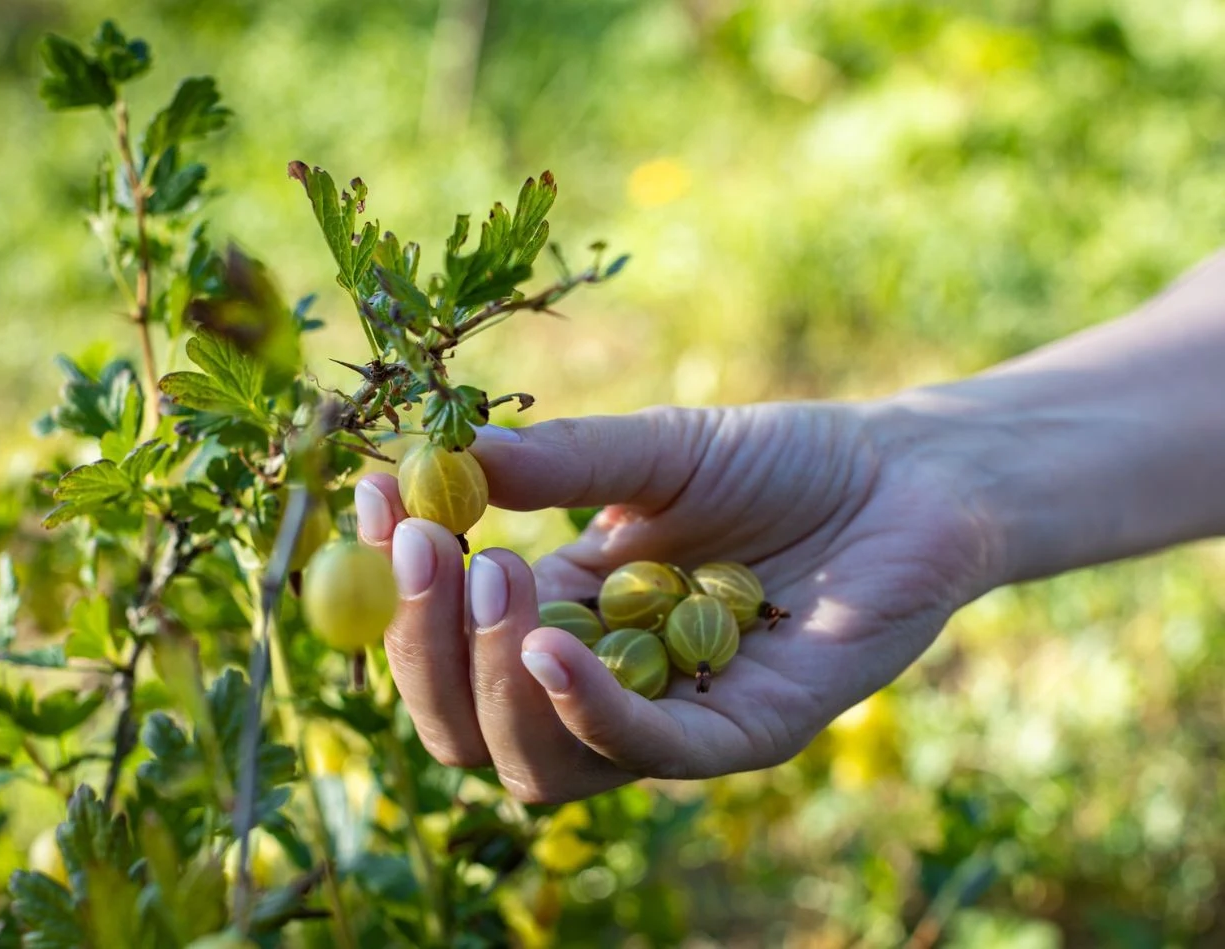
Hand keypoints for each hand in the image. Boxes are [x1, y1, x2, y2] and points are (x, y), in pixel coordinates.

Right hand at [353, 404, 995, 802]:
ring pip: (538, 762)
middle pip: (469, 726)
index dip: (396, 582)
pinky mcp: (746, 734)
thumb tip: (444, 459)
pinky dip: (587, 711)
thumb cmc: (781, 460)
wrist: (907, 476)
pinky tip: (549, 648)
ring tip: (493, 576)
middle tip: (426, 547)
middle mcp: (604, 686)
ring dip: (494, 681)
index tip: (371, 496)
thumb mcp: (654, 450)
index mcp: (566, 620)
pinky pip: (649, 753)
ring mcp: (671, 718)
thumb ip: (560, 463)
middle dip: (426, 646)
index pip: (449, 639)